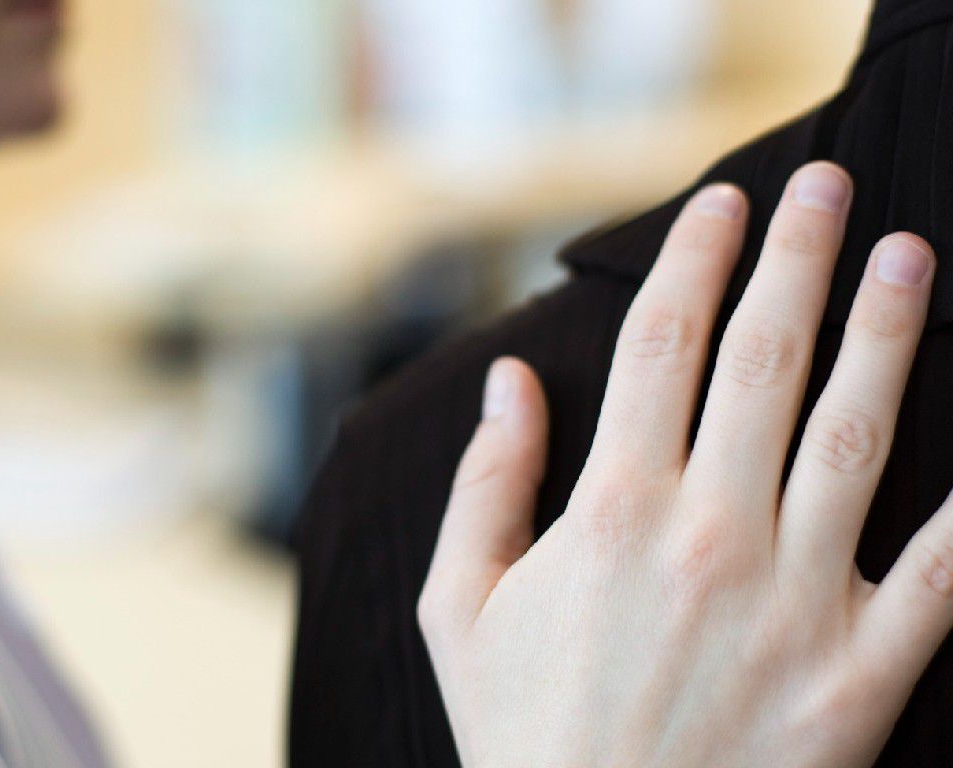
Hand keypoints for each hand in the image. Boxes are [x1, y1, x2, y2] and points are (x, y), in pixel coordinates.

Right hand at [419, 162, 952, 767]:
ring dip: (887, 332)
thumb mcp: (458, 609)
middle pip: (760, 360)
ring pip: (853, 433)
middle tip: (824, 183)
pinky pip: (943, 574)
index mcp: (610, 512)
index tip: (721, 202)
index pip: (658, 345)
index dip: (693, 259)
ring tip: (910, 255)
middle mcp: (706, 535)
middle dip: (794, 257)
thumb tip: (505, 380)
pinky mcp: (859, 677)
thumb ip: (482, 485)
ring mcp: (794, 602)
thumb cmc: (524, 734)